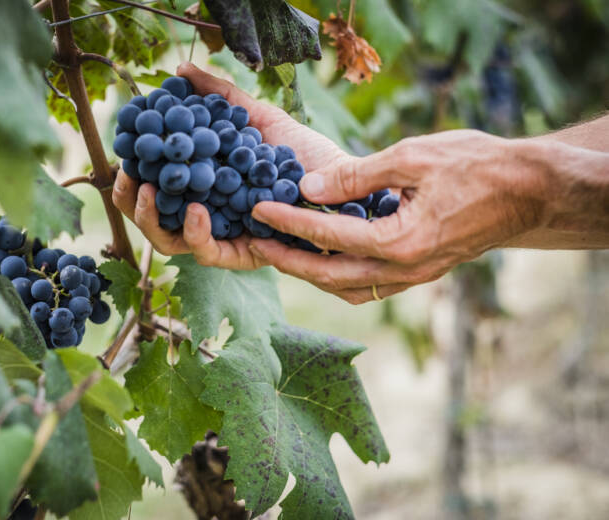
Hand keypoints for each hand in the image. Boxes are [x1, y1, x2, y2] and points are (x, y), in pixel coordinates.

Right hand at [112, 62, 346, 267]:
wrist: (346, 180)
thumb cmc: (304, 153)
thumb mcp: (257, 117)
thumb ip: (219, 97)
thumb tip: (180, 70)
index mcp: (206, 187)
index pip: (158, 188)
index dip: (133, 176)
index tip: (123, 155)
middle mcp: (210, 216)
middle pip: (155, 219)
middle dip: (131, 202)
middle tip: (126, 177)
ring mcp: (224, 238)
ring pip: (171, 242)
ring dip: (151, 219)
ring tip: (146, 191)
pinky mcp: (244, 255)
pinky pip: (208, 254)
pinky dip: (196, 233)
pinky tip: (196, 209)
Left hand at [249, 130, 549, 302]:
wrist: (529, 191)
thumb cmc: (476, 165)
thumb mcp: (412, 157)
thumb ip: (357, 176)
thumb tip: (307, 187)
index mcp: (401, 241)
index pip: (328, 236)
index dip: (288, 222)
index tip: (257, 210)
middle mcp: (404, 270)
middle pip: (329, 276)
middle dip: (287, 261)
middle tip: (254, 244)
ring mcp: (413, 277)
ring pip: (347, 288)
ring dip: (311, 274)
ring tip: (282, 253)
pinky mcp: (419, 274)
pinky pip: (368, 286)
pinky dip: (338, 276)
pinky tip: (323, 259)